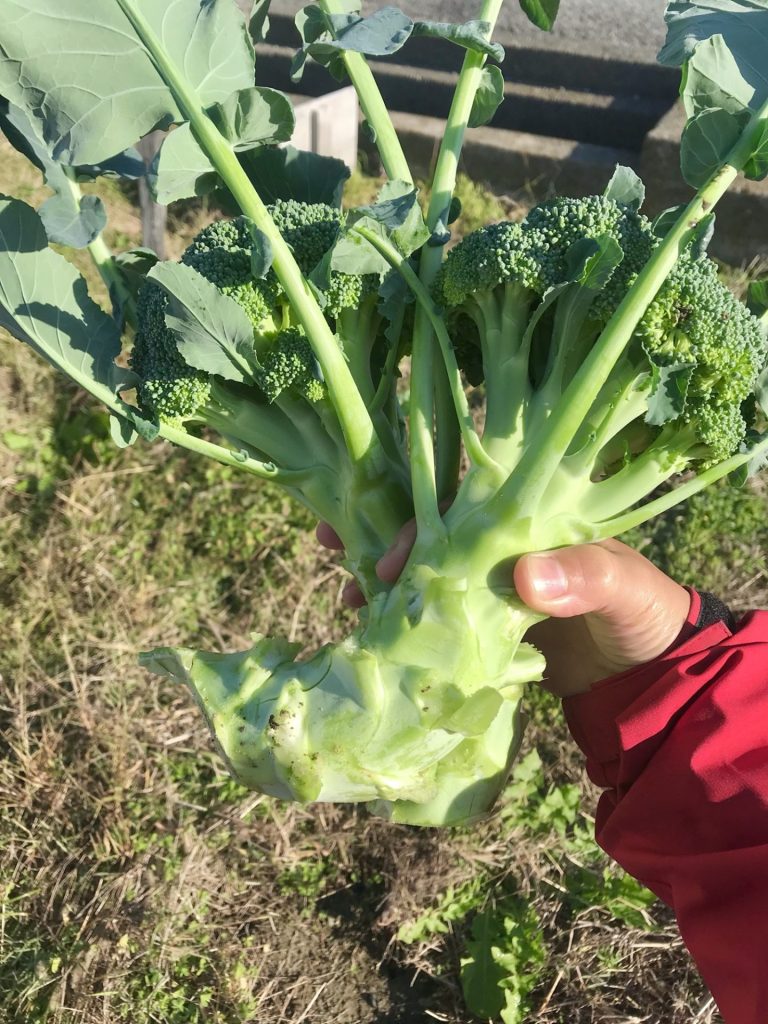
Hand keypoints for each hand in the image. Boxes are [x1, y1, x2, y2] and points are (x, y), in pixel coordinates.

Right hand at [316, 523, 690, 697]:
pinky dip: (404, 625)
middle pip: (428, 534)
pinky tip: (372, 634)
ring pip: (424, 576)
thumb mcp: (626, 589)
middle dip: (378, 537)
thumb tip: (525, 578)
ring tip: (344, 599)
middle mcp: (500, 550)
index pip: (463, 507)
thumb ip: (585, 576)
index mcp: (529, 524)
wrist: (654, 677)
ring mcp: (489, 592)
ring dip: (383, 583)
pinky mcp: (485, 632)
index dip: (417, 521)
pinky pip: (436, 622)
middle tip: (328, 547)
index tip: (383, 551)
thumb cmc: (647, 615)